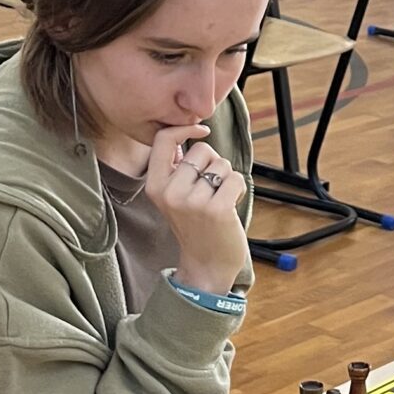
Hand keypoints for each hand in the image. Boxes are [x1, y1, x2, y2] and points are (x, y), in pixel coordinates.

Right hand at [144, 122, 248, 297]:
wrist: (207, 265)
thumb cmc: (195, 225)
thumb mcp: (174, 196)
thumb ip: (176, 168)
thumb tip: (187, 132)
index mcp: (155, 186)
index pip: (162, 140)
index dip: (183, 129)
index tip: (201, 131)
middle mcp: (170, 192)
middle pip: (201, 150)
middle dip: (213, 164)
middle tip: (209, 191)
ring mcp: (193, 201)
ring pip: (221, 164)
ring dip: (226, 179)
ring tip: (218, 201)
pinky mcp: (217, 209)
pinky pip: (235, 178)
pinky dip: (238, 189)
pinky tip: (230, 206)